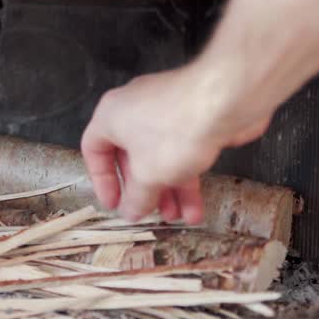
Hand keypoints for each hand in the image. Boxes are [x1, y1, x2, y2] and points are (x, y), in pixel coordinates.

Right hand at [81, 62, 271, 222]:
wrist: (225, 101)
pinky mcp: (192, 116)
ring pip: (160, 157)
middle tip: (150, 213)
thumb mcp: (148, 176)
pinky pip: (182, 150)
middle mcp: (135, 109)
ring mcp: (165, 111)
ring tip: (179, 216)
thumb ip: (136, 198)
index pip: (94, 150)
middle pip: (131, 157)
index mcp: (111, 115)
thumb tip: (130, 211)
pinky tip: (196, 204)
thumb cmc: (176, 130)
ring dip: (169, 190)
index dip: (102, 181)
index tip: (114, 203)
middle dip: (144, 190)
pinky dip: (187, 176)